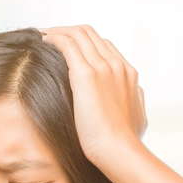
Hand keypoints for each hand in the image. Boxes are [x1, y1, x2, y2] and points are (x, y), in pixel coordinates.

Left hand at [39, 25, 147, 170]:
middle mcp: (117, 66)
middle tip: (52, 37)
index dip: (84, 43)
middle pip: (90, 34)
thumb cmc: (126, 141)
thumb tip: (134, 94)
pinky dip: (55, 37)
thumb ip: (135, 99)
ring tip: (45, 36)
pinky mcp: (87, 74)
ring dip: (59, 31)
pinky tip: (44, 42)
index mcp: (129, 75)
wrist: (120, 150)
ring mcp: (103, 68)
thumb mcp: (138, 116)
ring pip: (78, 33)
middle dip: (69, 31)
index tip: (69, 48)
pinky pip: (68, 43)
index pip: (104, 46)